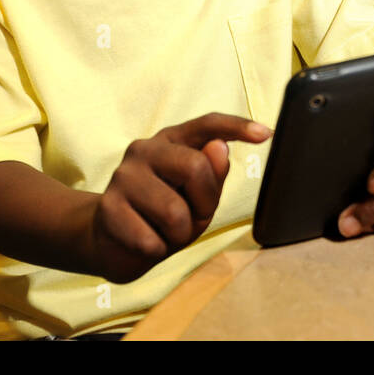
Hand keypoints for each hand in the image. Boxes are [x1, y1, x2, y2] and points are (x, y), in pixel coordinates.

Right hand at [91, 113, 270, 282]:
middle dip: (204, 204)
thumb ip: (213, 175)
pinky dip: (156, 250)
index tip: (265, 133)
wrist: (111, 242)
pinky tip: (143, 240)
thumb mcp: (197, 199)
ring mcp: (123, 176)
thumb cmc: (162, 216)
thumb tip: (220, 147)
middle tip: (190, 217)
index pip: (207, 124)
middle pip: (196, 168)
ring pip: (174, 212)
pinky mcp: (108, 207)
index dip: (237, 126)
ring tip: (163, 231)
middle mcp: (145, 149)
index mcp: (172, 140)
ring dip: (178, 235)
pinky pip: (151, 240)